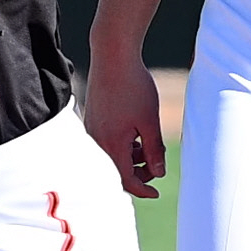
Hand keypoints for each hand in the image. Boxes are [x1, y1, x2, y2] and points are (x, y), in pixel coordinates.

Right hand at [84, 55, 165, 198]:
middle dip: (138, 174)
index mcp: (112, 144)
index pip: (126, 180)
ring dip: (130, 159)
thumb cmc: (134, 88)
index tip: (157, 193)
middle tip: (156, 165)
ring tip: (147, 146)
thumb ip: (154, 150)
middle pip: (116, 171)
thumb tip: (158, 173)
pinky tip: (134, 134)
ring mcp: (92, 129)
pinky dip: (121, 146)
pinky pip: (105, 143)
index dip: (143, 190)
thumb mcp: (150, 122)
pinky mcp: (92, 118)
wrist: (113, 57)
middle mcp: (97, 140)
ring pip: (111, 156)